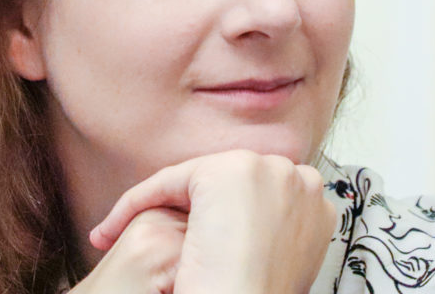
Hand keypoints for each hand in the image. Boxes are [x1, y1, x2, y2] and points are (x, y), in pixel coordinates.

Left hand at [89, 150, 337, 293]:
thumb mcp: (277, 264)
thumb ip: (270, 239)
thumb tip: (249, 238)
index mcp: (319, 206)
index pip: (262, 193)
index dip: (225, 215)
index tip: (194, 239)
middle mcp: (300, 180)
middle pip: (233, 182)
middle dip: (196, 207)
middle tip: (162, 237)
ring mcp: (268, 170)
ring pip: (199, 179)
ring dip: (161, 205)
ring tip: (129, 234)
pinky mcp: (229, 170)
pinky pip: (169, 180)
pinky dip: (135, 203)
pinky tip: (116, 228)